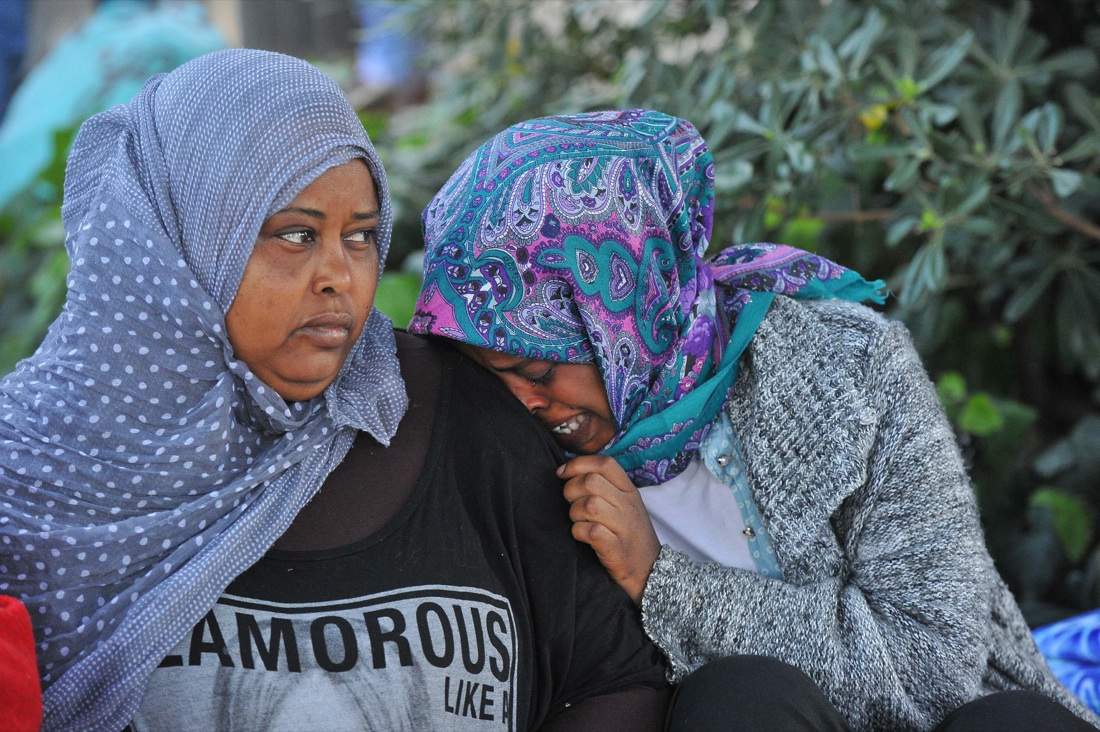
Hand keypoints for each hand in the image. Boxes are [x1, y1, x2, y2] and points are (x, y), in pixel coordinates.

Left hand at [557, 455, 660, 605]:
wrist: (650, 570)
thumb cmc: (629, 534)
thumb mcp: (625, 505)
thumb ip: (604, 486)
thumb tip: (568, 471)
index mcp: (630, 490)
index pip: (605, 463)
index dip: (579, 464)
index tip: (562, 473)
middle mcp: (628, 505)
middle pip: (592, 481)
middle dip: (571, 489)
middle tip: (570, 502)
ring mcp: (624, 527)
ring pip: (589, 505)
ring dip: (574, 512)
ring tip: (578, 521)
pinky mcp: (616, 548)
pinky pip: (590, 531)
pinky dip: (579, 532)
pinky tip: (582, 535)